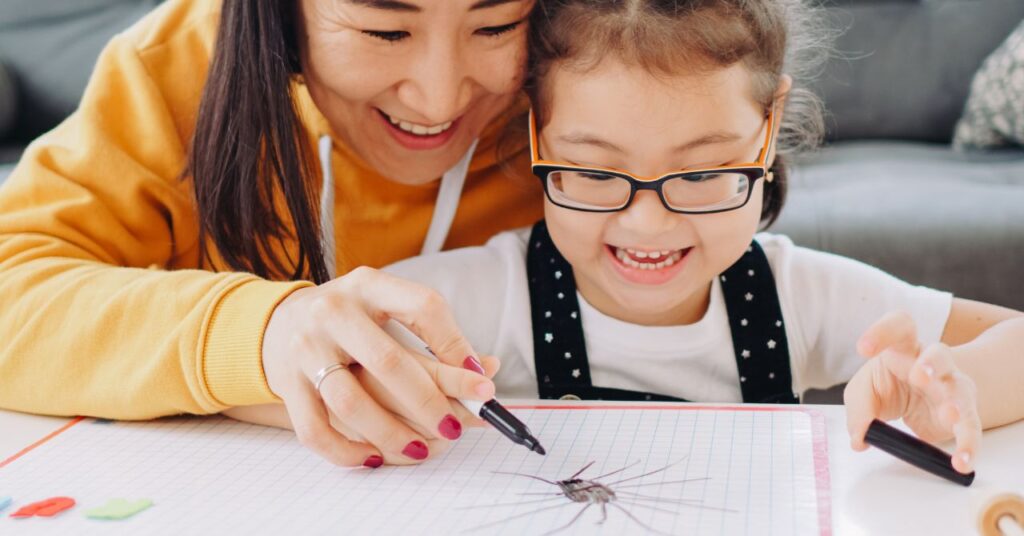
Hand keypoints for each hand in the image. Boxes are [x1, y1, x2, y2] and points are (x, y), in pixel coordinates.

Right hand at [260, 266, 498, 466]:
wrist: (278, 323)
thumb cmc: (351, 321)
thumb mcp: (389, 309)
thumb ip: (436, 337)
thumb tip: (487, 370)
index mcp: (369, 285)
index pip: (423, 307)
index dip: (456, 345)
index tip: (481, 380)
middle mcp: (333, 312)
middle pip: (389, 362)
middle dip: (429, 401)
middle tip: (458, 427)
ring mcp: (305, 348)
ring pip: (350, 402)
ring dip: (391, 433)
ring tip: (422, 450)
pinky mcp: (287, 384)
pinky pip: (315, 429)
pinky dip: (346, 451)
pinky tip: (373, 457)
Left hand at [844, 311, 979, 473]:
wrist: (921, 399)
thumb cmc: (889, 386)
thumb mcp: (864, 392)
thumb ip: (859, 411)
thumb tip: (860, 438)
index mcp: (903, 347)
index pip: (899, 326)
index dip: (882, 331)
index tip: (863, 347)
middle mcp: (932, 363)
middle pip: (939, 353)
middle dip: (931, 363)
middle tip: (920, 376)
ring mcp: (951, 387)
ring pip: (960, 389)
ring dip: (955, 403)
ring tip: (949, 415)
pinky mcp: (963, 415)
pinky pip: (970, 430)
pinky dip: (968, 447)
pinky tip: (962, 463)